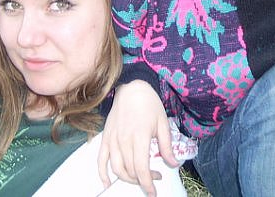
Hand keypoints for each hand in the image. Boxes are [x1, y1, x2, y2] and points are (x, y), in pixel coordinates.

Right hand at [98, 80, 177, 196]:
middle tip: (154, 177)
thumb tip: (173, 164)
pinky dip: (103, 174)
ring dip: (127, 179)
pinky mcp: (105, 138)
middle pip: (130, 171)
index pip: (142, 169)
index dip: (148, 184)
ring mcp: (112, 140)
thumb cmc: (149, 104)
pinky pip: (100, 160)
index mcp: (140, 137)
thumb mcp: (163, 123)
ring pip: (116, 169)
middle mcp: (124, 141)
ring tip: (138, 178)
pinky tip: (108, 182)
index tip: (154, 191)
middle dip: (142, 180)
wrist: (132, 88)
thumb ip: (167, 146)